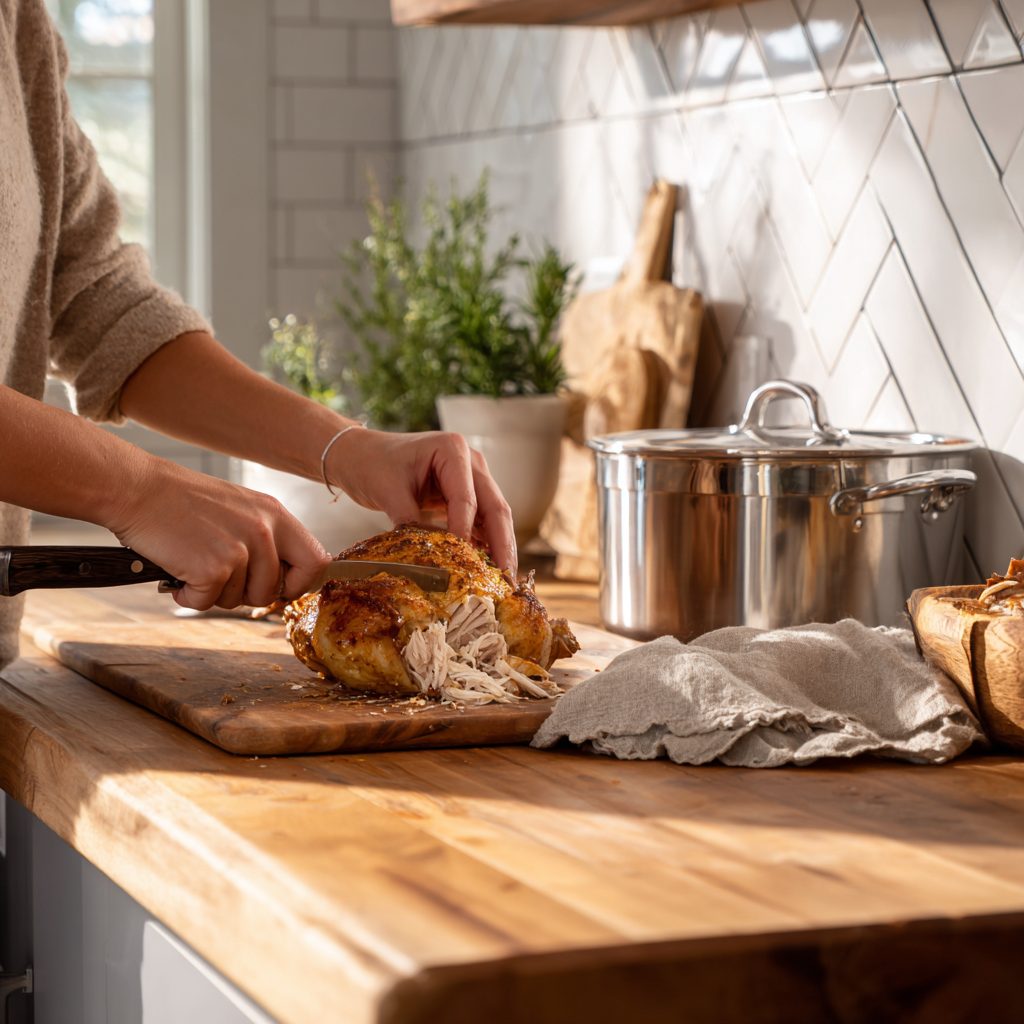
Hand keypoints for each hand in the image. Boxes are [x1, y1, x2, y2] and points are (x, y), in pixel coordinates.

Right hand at [108, 458, 328, 609]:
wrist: (137, 489)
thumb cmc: (181, 501)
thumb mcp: (239, 508)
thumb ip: (265, 537)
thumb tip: (282, 578)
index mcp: (275, 514)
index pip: (316, 561)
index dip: (300, 582)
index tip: (280, 586)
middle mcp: (264, 531)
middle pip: (275, 590)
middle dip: (247, 593)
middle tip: (220, 574)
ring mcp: (239, 550)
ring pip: (240, 599)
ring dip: (214, 592)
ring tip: (194, 563)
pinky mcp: (212, 568)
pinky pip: (207, 603)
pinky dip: (188, 596)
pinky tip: (178, 571)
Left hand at [326, 428, 516, 574]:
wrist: (362, 455)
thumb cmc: (373, 464)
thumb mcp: (388, 490)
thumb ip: (409, 521)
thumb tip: (428, 560)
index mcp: (453, 450)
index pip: (466, 498)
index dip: (466, 532)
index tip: (464, 564)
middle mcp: (471, 462)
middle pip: (495, 507)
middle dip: (502, 545)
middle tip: (506, 579)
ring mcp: (472, 479)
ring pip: (494, 517)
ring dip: (500, 548)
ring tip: (503, 581)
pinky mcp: (467, 496)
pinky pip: (482, 523)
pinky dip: (486, 545)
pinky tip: (488, 570)